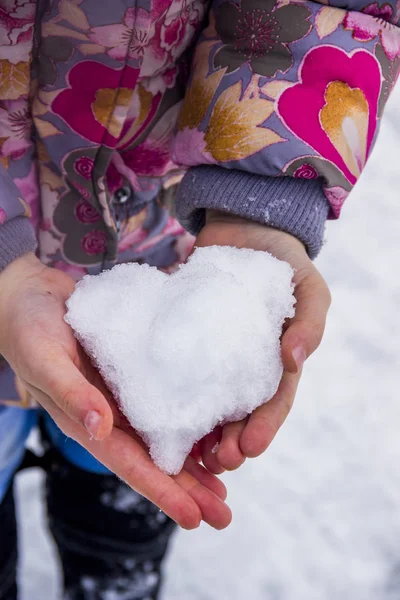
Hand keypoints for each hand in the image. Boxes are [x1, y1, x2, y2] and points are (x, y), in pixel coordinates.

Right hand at [0, 253, 231, 529]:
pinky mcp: (135, 371)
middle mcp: (110, 415)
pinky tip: (212, 430)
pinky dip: (189, 419)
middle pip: (153, 460)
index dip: (160, 491)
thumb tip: (101, 428)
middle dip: (188, 490)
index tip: (193, 517)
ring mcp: (124, 395)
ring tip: (224, 487)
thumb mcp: (44, 357)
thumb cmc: (29, 328)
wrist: (32, 296)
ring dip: (194, 463)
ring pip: (164, 437)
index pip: (129, 463)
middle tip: (224, 516)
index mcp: (87, 420)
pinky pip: (167, 400)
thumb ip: (69, 392)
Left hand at [194, 211, 330, 472]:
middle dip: (230, 440)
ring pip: (207, 398)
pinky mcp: (187, 336)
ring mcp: (214, 352)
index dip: (264, 427)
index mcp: (277, 361)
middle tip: (217, 462)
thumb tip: (295, 359)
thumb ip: (309, 321)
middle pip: (238, 410)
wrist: (247, 229)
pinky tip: (160, 408)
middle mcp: (244, 364)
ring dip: (201, 428)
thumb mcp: (310, 288)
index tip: (250, 449)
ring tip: (190, 452)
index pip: (273, 401)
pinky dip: (172, 390)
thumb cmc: (285, 262)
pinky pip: (178, 366)